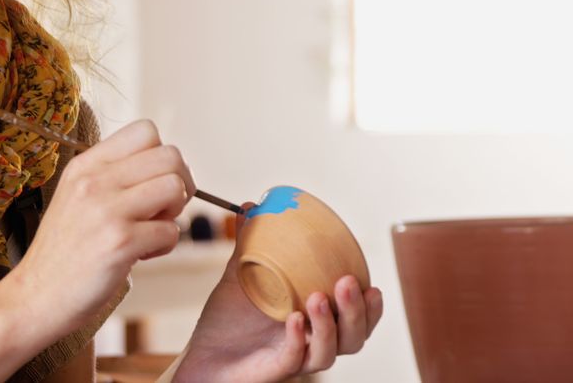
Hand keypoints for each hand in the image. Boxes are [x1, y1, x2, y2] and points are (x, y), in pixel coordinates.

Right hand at [3, 120, 195, 339]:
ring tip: (149, 232)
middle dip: (179, 184)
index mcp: (85, 165)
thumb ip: (114, 177)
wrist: (34, 297)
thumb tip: (169, 169)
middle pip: (170, 156)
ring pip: (176, 187)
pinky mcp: (119, 242)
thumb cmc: (64, 252)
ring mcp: (106, 210)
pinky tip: (140, 255)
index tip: (152, 186)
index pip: (146, 130)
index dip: (161, 159)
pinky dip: (165, 246)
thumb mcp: (77, 197)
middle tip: (159, 211)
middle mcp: (94, 181)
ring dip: (174, 214)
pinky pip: (171, 231)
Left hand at [174, 205, 382, 381]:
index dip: (370, 307)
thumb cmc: (226, 323)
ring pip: (329, 353)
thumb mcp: (241, 276)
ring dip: (330, 326)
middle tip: (347, 283)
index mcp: (313, 322)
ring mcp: (294, 359)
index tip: (371, 284)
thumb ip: (251, 244)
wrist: (200, 355)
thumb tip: (251, 207)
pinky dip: (298, 340)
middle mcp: (310, 343)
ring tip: (317, 298)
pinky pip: (294, 360)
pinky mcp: (273, 370)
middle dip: (357, 313)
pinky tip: (293, 320)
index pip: (355, 320)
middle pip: (352, 338)